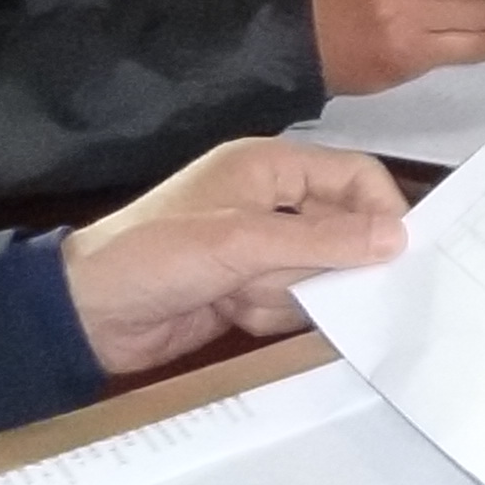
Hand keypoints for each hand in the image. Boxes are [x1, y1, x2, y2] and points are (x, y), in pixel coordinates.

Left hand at [63, 139, 411, 376]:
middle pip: (342, 231)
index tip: (395, 255)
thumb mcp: (241, 242)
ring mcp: (259, 250)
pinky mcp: (249, 291)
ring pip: (320, 274)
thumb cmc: (156, 257)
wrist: (85, 316)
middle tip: (292, 281)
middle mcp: (271, 203)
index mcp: (269, 168)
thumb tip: (399, 238)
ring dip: (285, 294)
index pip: (353, 176)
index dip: (380, 210)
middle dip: (319, 264)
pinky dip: (268, 314)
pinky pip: (293, 304)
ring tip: (238, 297)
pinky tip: (230, 314)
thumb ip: (323, 240)